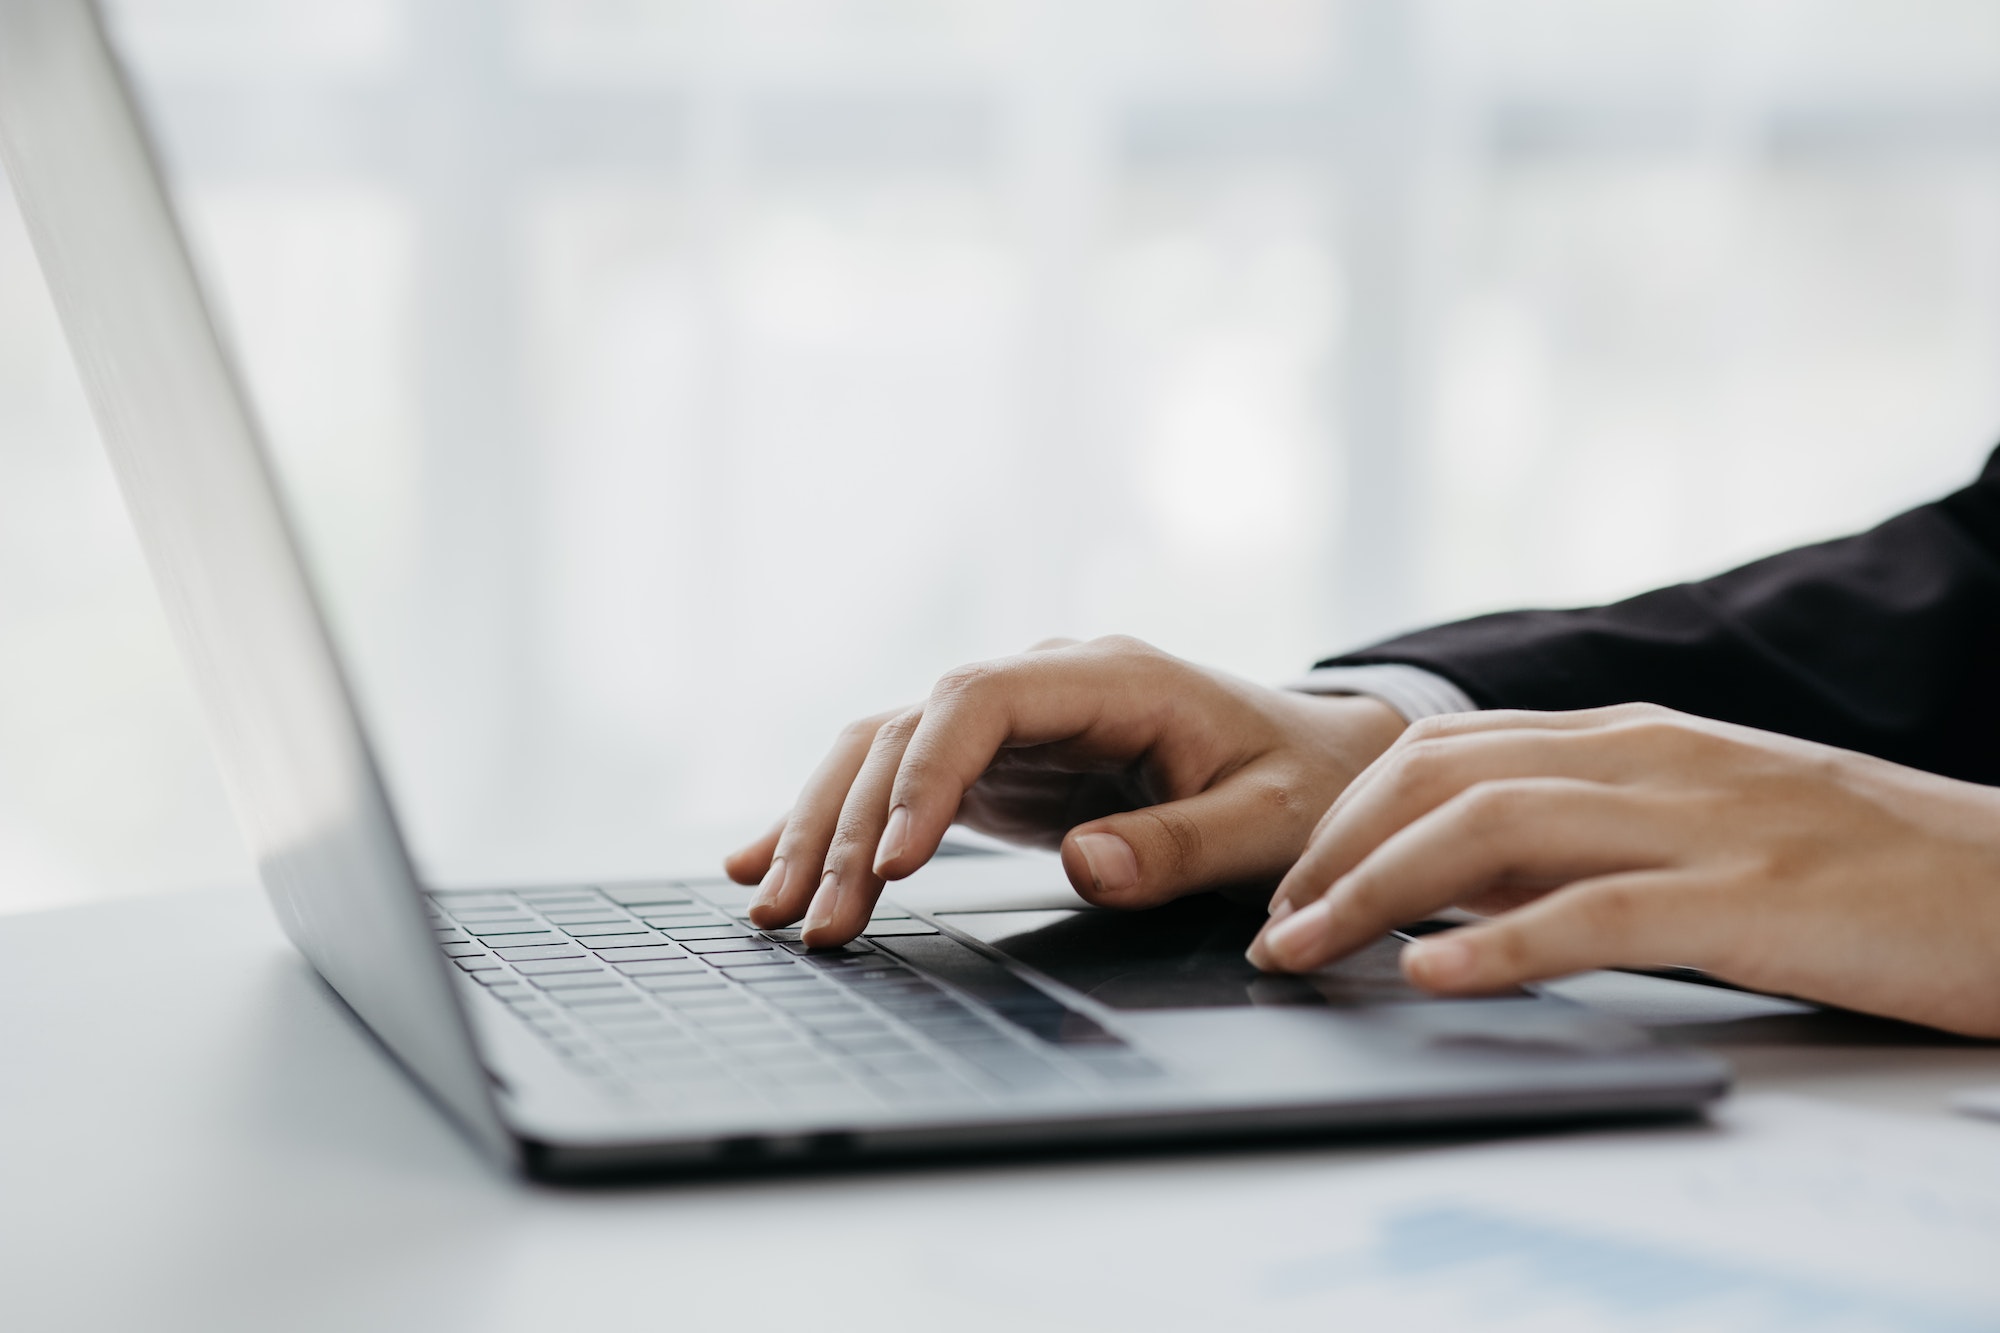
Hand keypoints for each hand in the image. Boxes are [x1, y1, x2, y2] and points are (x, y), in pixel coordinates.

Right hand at [723, 636, 1406, 946]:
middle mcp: (1043, 684)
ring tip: (774, 910)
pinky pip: (894, 779)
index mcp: (1110, 676)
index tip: (894, 862)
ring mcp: (1012, 722)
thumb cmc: (1300, 784)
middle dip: (850, 822)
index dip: (925, 774)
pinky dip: (833, 821)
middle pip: (909, 728)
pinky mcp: (996, 765)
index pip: (980, 700)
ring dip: (824, 827)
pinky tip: (762, 863)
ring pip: (883, 751)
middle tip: (814, 919)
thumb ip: (1178, 843)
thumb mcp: (1266, 823)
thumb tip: (1085, 865)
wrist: (1315, 760)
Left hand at [1247, 703, 1999, 1037]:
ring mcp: (1698, 819)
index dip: (1344, 815)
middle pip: (1436, 778)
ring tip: (1310, 951)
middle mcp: (1648, 757)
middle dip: (1331, 852)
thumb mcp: (1696, 831)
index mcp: (1632, 736)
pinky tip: (1432, 975)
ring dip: (1374, 892)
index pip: (1440, 749)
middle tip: (1276, 930)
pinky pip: (1596, 913)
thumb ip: (1579, 842)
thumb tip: (1451, 888)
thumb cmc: (1857, 868)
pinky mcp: (1752, 897)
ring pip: (1489, 829)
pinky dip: (1499, 944)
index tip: (1291, 885)